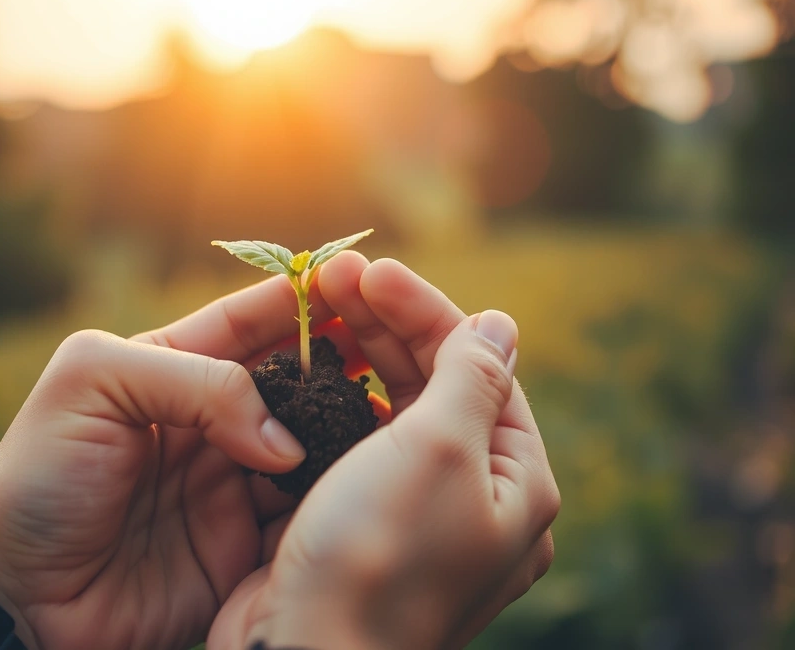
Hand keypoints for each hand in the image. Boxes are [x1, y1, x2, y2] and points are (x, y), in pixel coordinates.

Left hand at [0, 276, 375, 649]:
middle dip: (337, 359)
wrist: (19, 598)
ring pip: (306, 441)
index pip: (245, 321)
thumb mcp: (94, 384)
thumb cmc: (36, 481)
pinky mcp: (240, 541)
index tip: (355, 279)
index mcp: (165, 367)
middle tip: (391, 345)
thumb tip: (282, 437)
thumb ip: (196, 382)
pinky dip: (333, 492)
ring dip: (344, 425)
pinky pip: (301, 509)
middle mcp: (203, 420)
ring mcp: (226, 480)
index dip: (299, 299)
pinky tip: (366, 476)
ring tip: (392, 408)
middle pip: (288, 379)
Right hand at [209, 253, 559, 649]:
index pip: (479, 369)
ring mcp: (417, 518)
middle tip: (332, 277)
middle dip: (386, 328)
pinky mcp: (365, 531)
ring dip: (358, 362)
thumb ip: (473, 377)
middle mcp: (476, 501)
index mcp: (516, 484)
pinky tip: (308, 376)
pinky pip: (358, 452)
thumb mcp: (439, 449)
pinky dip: (337, 410)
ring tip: (316, 311)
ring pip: (394, 417)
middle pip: (436, 387)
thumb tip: (500, 324)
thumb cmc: (378, 554)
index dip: (425, 313)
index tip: (370, 270)